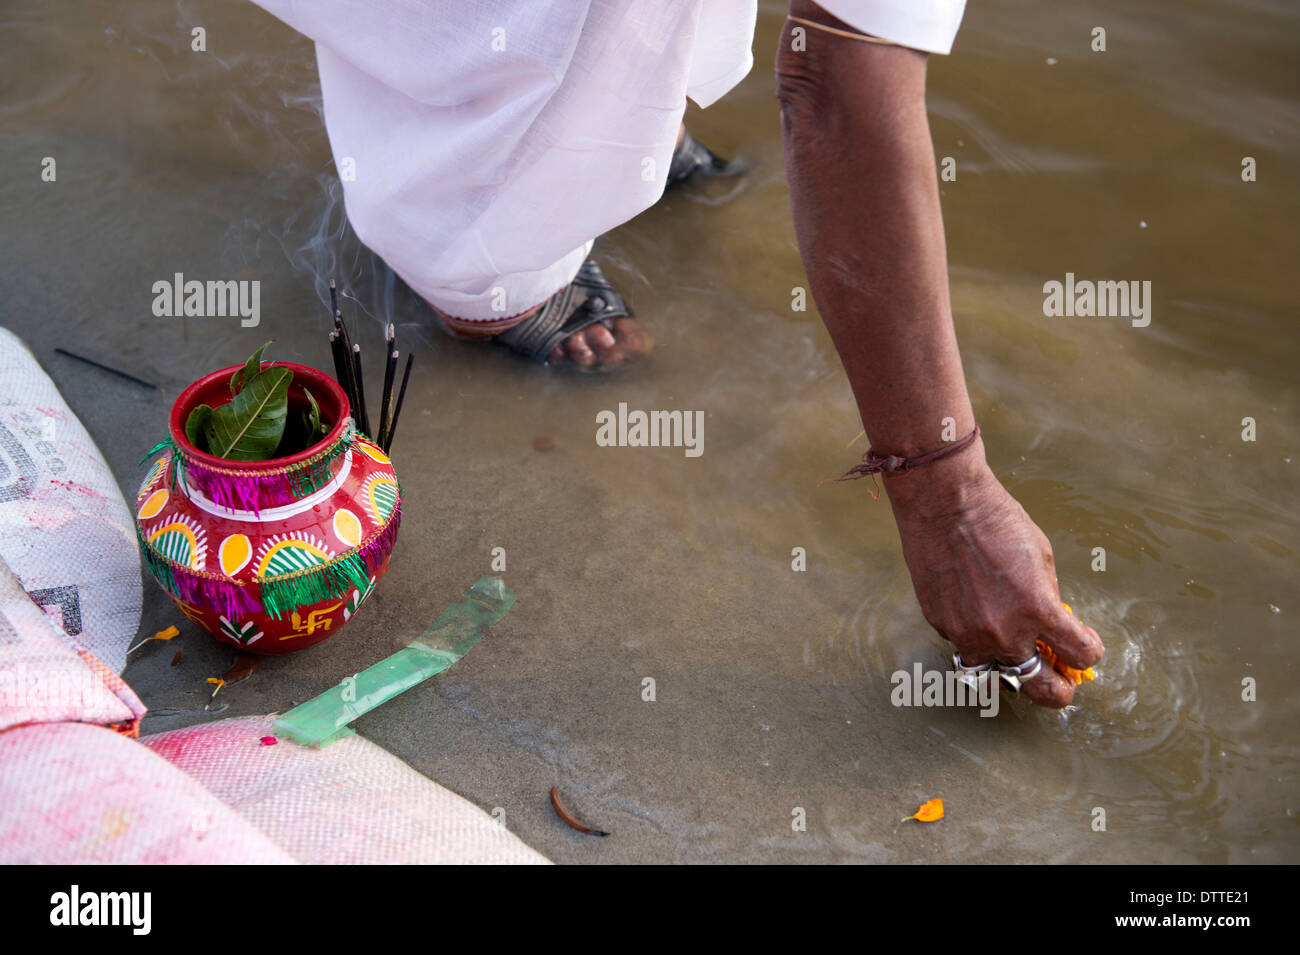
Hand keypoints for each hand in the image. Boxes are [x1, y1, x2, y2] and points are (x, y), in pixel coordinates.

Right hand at [884, 443, 1104, 707]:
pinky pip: (966, 647)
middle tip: (1061, 681)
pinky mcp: (941, 625)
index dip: (1089, 651)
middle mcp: (1003, 631)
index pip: (1081, 656)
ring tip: (1014, 656)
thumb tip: (1051, 626)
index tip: (1085, 642)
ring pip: (995, 678)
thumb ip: (1048, 599)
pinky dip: (978, 639)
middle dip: (1058, 691)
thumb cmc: (996, 521)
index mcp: (1038, 610)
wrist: (943, 504)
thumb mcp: (1041, 557)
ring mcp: (967, 634)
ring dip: (1011, 671)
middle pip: (1042, 691)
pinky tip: (977, 613)